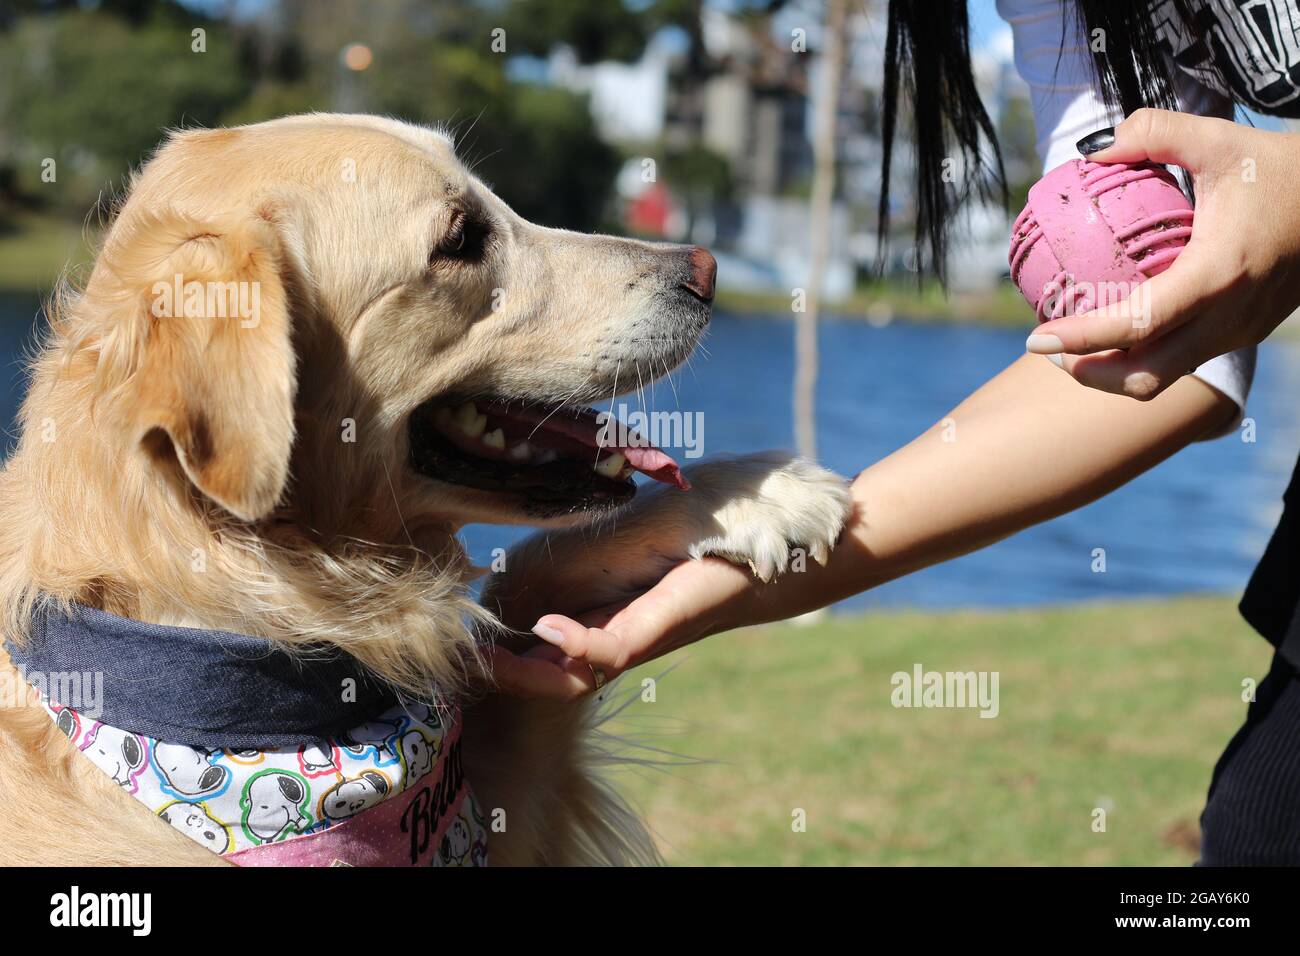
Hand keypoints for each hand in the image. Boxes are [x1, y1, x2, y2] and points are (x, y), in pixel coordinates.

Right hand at [484, 555, 754, 699]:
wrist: (753, 542)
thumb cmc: (682, 538)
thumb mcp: (603, 549)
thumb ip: (557, 571)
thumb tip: (505, 586)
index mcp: (585, 618)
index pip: (521, 647)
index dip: (486, 650)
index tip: (458, 642)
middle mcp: (601, 636)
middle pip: (535, 670)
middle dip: (494, 670)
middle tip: (464, 659)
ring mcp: (626, 637)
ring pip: (563, 675)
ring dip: (522, 672)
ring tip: (490, 658)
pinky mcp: (654, 629)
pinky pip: (605, 652)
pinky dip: (572, 645)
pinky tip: (546, 627)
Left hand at [1025, 108, 1299, 398]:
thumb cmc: (1279, 169)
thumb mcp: (1219, 138)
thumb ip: (1154, 132)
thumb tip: (1093, 150)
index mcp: (1217, 275)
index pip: (1138, 324)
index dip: (1082, 338)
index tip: (1036, 337)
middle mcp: (1228, 317)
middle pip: (1146, 376)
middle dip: (1089, 374)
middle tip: (1046, 350)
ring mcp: (1238, 333)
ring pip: (1165, 376)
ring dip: (1114, 372)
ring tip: (1072, 348)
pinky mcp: (1243, 334)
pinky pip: (1184, 359)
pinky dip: (1143, 356)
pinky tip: (1115, 328)